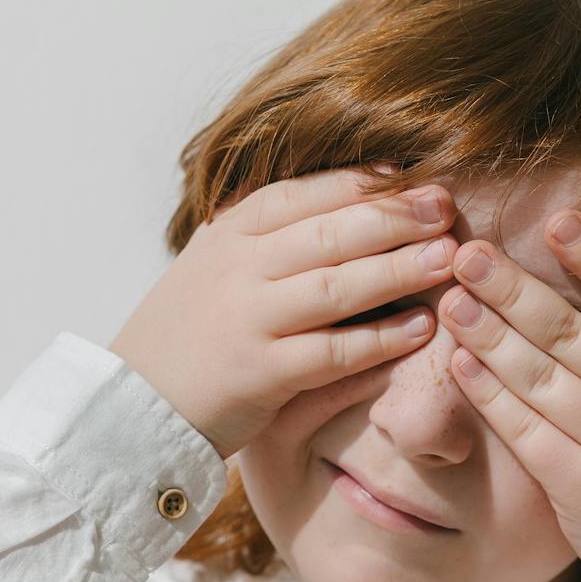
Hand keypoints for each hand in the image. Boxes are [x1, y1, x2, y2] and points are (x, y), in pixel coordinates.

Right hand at [108, 165, 458, 460]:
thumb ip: (266, 235)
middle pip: (331, 232)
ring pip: (337, 286)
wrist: (132, 405)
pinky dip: (381, 340)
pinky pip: (333, 352)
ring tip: (447, 258)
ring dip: (399, 270)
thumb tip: (345, 198)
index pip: (307, 193)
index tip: (416, 176)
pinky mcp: (260, 374)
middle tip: (446, 209)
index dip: (365, 184)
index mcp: (230, 233)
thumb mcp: (216, 265)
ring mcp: (248, 320)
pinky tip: (421, 329)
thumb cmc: (189, 334)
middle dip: (396, 217)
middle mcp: (239, 269)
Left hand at [435, 210, 580, 581]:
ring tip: (452, 299)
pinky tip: (460, 363)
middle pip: (573, 333)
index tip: (559, 220)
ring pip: (541, 377)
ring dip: (490, 334)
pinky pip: (524, 430)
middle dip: (515, 288)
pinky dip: (489, 395)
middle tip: (469, 252)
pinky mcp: (578, 487)